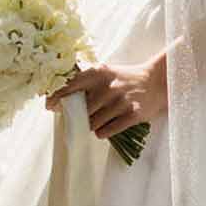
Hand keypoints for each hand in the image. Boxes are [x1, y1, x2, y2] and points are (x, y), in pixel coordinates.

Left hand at [45, 53, 167, 141]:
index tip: (49, 106)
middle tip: (79, 117)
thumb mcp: (105, 73)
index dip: (57, 97)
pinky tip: (106, 126)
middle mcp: (109, 86)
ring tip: (98, 119)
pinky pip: (106, 131)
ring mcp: (121, 101)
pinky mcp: (132, 115)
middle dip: (77, 116)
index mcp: (99, 73)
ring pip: (92, 123)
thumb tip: (58, 97)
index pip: (70, 86)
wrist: (156, 83)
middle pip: (81, 110)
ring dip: (91, 125)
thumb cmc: (125, 79)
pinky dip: (102, 132)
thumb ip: (85, 81)